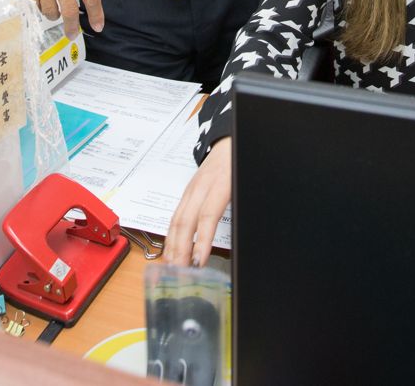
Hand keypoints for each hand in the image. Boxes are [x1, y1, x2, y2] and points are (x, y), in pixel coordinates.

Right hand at [4, 0, 103, 38]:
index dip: (96, 15)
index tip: (98, 26)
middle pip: (69, 12)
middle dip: (72, 27)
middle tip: (72, 33)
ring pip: (49, 10)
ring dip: (53, 15)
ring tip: (54, 12)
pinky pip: (33, 2)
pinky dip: (38, 5)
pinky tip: (41, 2)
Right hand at [165, 138, 230, 266]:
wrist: (227, 141)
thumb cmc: (238, 163)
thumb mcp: (244, 183)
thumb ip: (240, 205)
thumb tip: (240, 232)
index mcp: (219, 184)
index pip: (208, 215)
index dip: (202, 240)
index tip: (199, 261)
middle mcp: (201, 187)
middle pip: (186, 221)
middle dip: (181, 249)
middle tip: (180, 272)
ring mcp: (191, 189)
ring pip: (177, 219)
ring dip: (173, 245)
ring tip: (173, 267)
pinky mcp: (186, 192)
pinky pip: (175, 215)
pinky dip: (171, 234)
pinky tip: (170, 250)